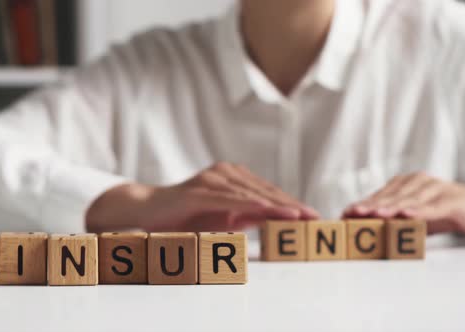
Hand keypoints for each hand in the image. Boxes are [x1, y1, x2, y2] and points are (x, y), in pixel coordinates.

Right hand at [86, 162, 318, 231]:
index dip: (291, 203)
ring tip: (300, 215)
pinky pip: (228, 198)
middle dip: (292, 205)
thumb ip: (247, 216)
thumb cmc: (186, 218)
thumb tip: (273, 217)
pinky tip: (266, 210)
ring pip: (251, 193)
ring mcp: (212, 179)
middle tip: (315, 217)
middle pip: (265, 191)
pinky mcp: (198, 190)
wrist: (149, 213)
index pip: (268, 192)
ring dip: (277, 205)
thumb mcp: (223, 219)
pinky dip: (249, 204)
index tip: (312, 216)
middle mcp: (225, 173)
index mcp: (233, 178)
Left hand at [343, 172, 464, 234]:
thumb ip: (392, 221)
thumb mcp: (412, 216)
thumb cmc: (438, 211)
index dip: (363, 204)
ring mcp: (434, 188)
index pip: (379, 196)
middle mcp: (416, 182)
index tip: (345, 213)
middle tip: (354, 214)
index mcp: (403, 184)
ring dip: (391, 208)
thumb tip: (364, 231)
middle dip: (371, 206)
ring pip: (409, 200)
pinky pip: (433, 206)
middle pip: (390, 196)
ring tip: (376, 215)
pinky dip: (419, 211)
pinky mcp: (451, 199)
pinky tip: (407, 215)